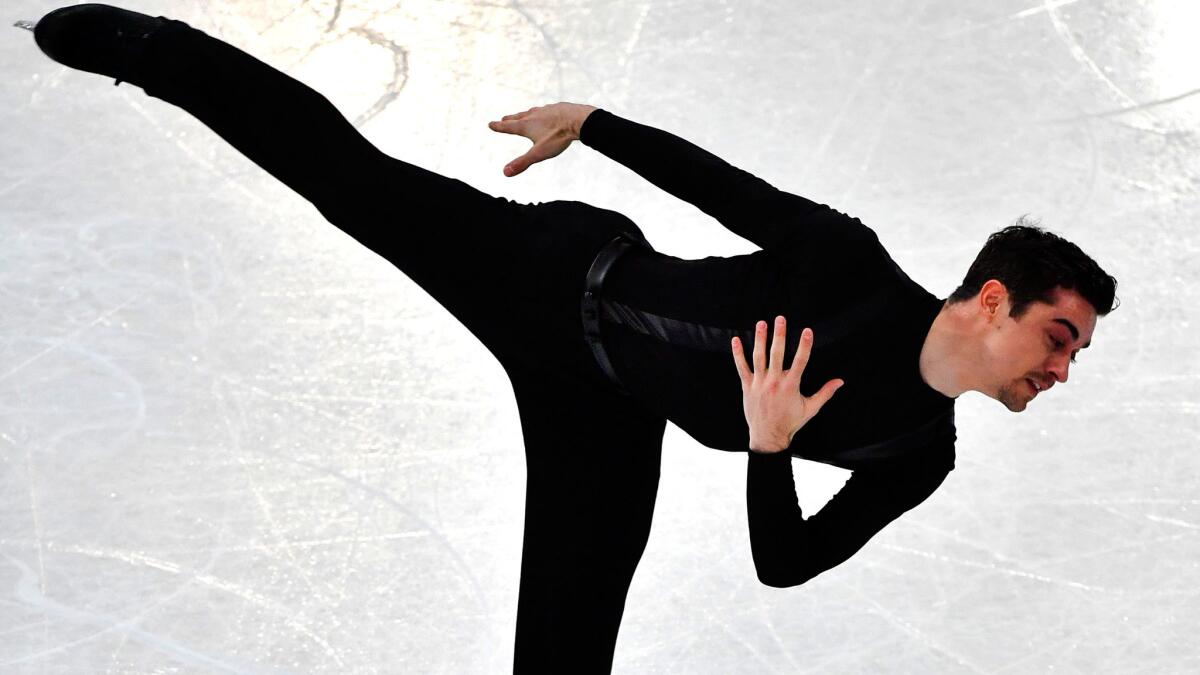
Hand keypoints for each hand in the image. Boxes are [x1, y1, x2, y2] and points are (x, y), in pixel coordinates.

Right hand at [487, 102, 594, 176]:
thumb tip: (505, 173)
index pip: (509, 127)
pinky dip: (543, 112)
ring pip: (533, 112)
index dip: (499, 127)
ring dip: (526, 114)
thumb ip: (523, 163)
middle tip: (504, 119)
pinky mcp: (558, 107)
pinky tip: (547, 113)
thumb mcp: (539, 153)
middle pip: (519, 117)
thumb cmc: (558, 137)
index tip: (490, 124)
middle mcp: (534, 115)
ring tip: (524, 115)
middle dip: (510, 119)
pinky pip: (547, 110)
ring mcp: (546, 110)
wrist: (578, 120)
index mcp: (527, 125)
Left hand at [731, 316, 843, 452]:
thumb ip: (825, 393)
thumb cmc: (791, 422)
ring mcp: (759, 384)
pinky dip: (738, 354)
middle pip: (777, 354)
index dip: (805, 345)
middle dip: (779, 335)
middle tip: (780, 318)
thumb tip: (840, 381)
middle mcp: (774, 382)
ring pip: (758, 357)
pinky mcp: (747, 387)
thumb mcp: (810, 408)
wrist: (768, 437)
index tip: (807, 330)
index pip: (800, 361)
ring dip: (760, 339)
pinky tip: (736, 339)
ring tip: (761, 323)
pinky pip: (741, 367)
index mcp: (791, 386)